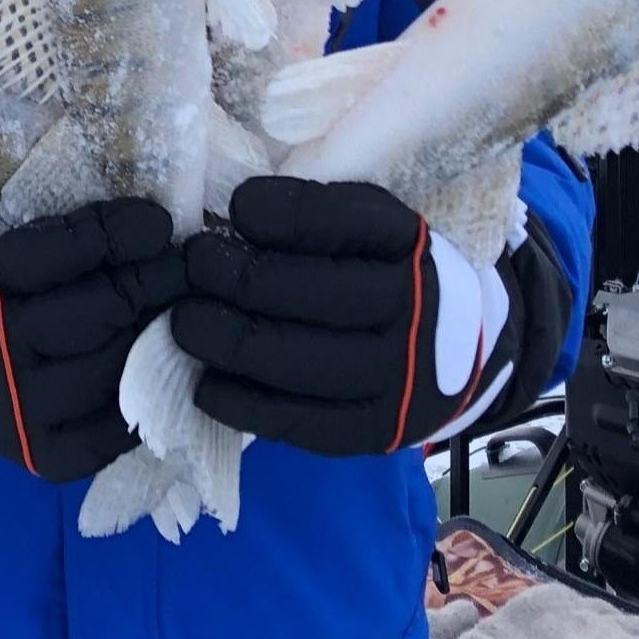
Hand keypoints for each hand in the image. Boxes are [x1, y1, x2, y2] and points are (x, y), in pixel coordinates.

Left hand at [172, 176, 571, 457]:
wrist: (453, 354)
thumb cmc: (379, 271)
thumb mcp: (366, 225)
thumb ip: (311, 216)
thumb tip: (225, 214)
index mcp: (403, 243)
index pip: (333, 220)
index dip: (273, 212)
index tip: (236, 207)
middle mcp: (409, 308)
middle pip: (304, 292)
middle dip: (231, 276)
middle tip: (192, 266)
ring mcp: (394, 376)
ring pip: (291, 360)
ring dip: (222, 339)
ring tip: (185, 321)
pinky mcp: (369, 431)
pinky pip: (291, 420)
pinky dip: (236, 400)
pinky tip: (205, 381)